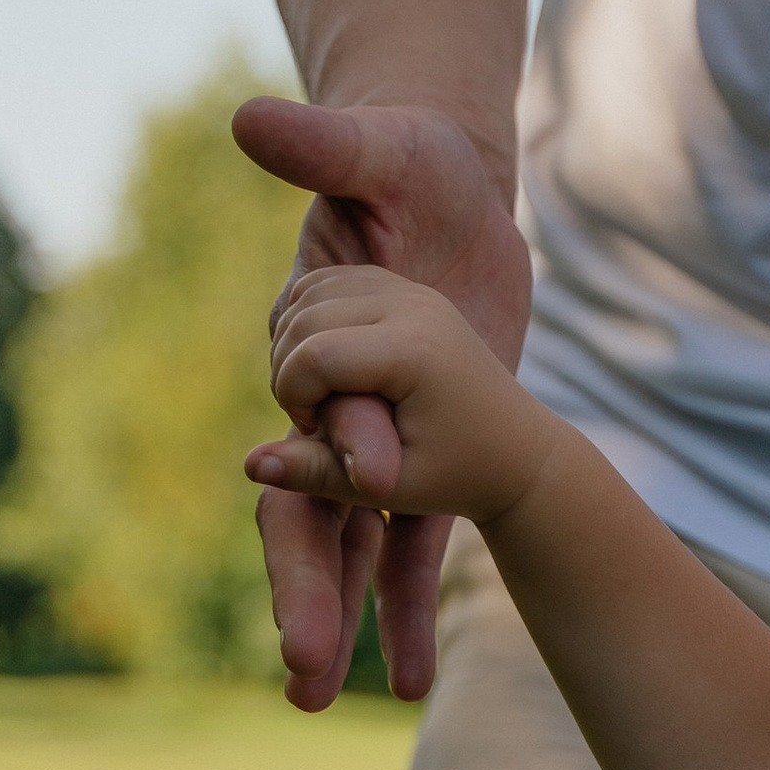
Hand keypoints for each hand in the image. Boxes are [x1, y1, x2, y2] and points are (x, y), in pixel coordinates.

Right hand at [234, 95, 533, 709]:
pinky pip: (407, 552)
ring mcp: (372, 444)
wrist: (447, 196)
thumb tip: (249, 119)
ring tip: (319, 697)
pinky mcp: (418, 464)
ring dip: (335, 623)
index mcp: (311, 341)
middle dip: (302, 590)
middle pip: (303, 510)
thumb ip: (320, 146)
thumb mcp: (376, 148)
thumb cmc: (402, 160)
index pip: (315, 405)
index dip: (338, 441)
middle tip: (302, 668)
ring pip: (345, 548)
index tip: (373, 470)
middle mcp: (328, 407)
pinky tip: (406, 682)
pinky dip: (405, 614)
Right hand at [250, 272, 559, 533]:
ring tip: (327, 393)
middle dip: (290, 370)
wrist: (519, 452)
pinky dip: (313, 318)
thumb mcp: (390, 486)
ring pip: (311, 292)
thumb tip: (249, 466)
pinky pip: (332, 283)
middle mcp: (414, 307)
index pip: (313, 353)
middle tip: (320, 417)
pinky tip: (333, 365)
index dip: (295, 398)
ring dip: (297, 342)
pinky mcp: (405, 290)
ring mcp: (412, 291)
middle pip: (305, 316)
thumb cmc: (458, 477)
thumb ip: (317, 473)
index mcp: (416, 351)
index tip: (320, 433)